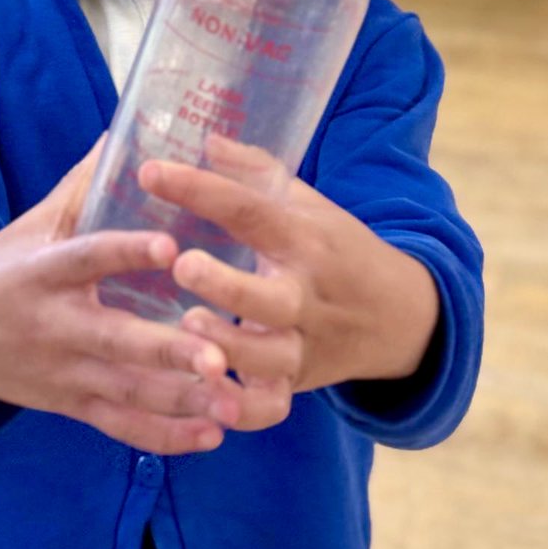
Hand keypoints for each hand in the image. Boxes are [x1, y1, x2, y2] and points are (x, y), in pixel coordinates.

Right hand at [0, 137, 242, 454]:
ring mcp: (66, 373)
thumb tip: (123, 128)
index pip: (88, 257)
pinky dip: (166, 436)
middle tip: (221, 356)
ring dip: (183, 400)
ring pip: (128, 393)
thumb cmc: (0, 270)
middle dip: (170, 352)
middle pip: (118, 342)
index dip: (127, 251)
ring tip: (233, 402)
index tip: (172, 246)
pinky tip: (212, 435)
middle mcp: (57, 326)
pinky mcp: (72, 405)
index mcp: (45, 272)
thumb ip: (82, 186)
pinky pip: (122, 426)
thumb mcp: (32, 225)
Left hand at [138, 135, 439, 432]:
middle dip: (227, 286)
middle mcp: (304, 294)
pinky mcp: (297, 384)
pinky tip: (206, 401)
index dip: (200, 190)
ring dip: (229, 349)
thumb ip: (254, 171)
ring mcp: (303, 345)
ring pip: (268, 358)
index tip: (149, 173)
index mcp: (301, 238)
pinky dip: (241, 412)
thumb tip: (205, 137)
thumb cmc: (335, 247)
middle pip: (268, 297)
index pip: (249, 210)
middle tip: (182, 265)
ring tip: (187, 327)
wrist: (398, 315)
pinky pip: (270, 408)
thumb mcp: (305, 202)